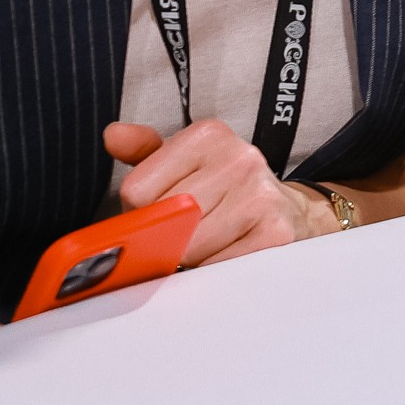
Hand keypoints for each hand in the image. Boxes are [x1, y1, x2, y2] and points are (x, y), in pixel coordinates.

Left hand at [104, 120, 327, 265]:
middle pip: (164, 220)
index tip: (166, 212)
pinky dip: (214, 270)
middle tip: (188, 231)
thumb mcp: (187, 163)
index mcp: (208, 136)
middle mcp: (238, 159)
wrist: (291, 212)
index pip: (139, 189)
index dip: (143, 212)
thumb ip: (145, 152)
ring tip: (210, 243)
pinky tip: (227, 253)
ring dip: (190, 258)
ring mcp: (259, 195)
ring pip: (188, 248)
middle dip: (166, 236)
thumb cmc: (228, 190)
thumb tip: (113, 134)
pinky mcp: (275, 233)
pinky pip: (218, 267)